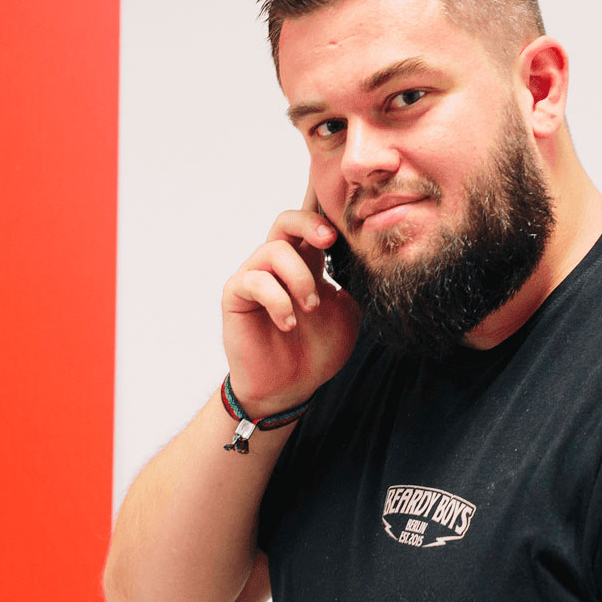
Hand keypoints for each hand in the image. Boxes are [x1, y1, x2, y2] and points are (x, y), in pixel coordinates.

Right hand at [220, 187, 360, 416]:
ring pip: (274, 250)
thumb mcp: (348, 312)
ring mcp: (255, 276)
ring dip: (299, 277)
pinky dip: (277, 300)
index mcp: (306, 263)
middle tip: (329, 241)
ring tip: (311, 308)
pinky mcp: (236, 295)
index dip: (326, 214)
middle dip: (310, 224)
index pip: (313, 226)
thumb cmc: (317, 351)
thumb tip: (365, 257)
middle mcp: (278, 265)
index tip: (349, 223)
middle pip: (286, 221)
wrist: (290, 387)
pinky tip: (288, 323)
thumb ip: (352, 282)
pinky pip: (254, 281)